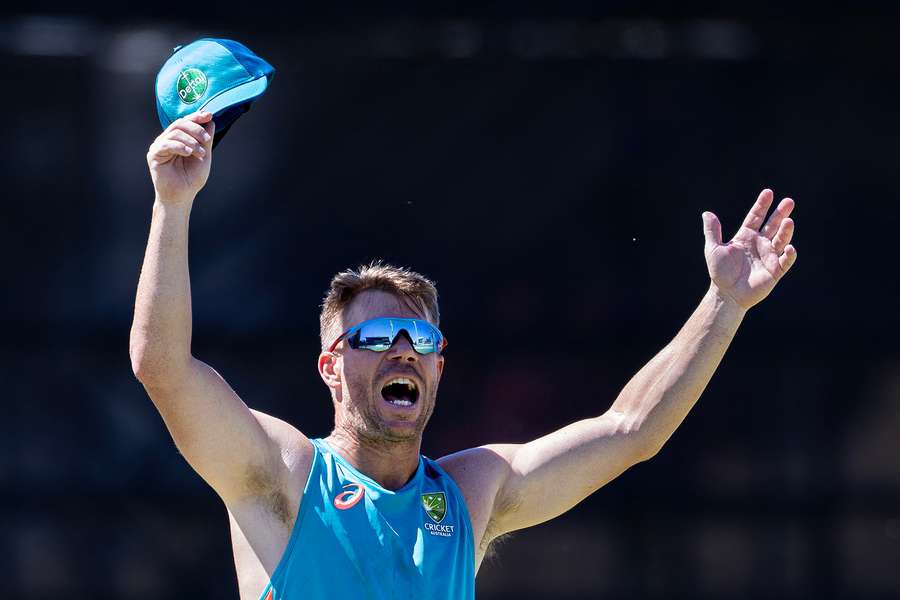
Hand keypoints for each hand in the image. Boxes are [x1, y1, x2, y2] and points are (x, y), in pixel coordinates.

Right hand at [147, 111, 214, 204]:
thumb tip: (210, 120)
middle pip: (180, 124)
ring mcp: (159, 146)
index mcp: (178, 139)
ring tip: (200, 153)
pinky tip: (188, 153)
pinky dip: (179, 146)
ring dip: (191, 141)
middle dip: (196, 129)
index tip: (209, 115)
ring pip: (174, 132)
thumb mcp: (204, 155)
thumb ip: (205, 139)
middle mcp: (167, 140)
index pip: (186, 122)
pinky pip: (166, 144)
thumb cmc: (192, 178)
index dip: (197, 116)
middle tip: (207, 140)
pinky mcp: (154, 154)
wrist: (182, 196)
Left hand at [702, 189, 797, 310]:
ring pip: (781, 240)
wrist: (727, 294)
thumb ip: (712, 231)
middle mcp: (760, 244)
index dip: (762, 205)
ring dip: (786, 231)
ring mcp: (769, 256)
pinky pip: (786, 260)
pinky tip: (789, 247)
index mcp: (746, 236)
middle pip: (773, 225)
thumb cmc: (720, 272)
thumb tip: (707, 213)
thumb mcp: (713, 249)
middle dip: (781, 213)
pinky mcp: (775, 270)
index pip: (756, 217)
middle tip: (789, 201)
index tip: (768, 192)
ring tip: (789, 221)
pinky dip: (789, 254)